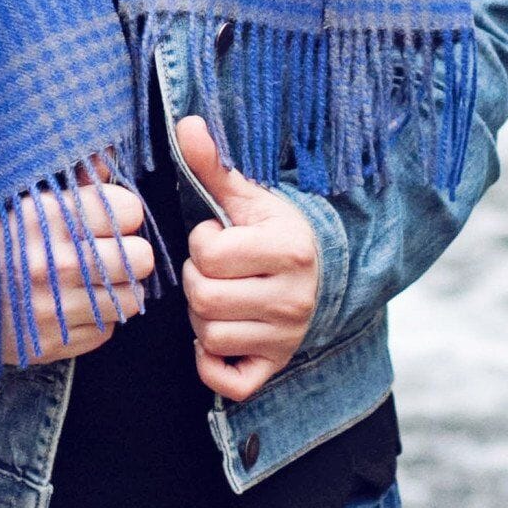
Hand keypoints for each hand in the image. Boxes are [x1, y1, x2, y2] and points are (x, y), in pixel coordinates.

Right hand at [0, 157, 153, 368]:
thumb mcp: (22, 196)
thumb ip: (72, 178)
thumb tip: (109, 158)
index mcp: (48, 216)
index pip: (130, 209)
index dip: (122, 212)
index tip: (107, 218)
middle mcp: (56, 262)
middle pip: (142, 257)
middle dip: (129, 253)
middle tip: (106, 252)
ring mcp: (55, 308)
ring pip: (132, 298)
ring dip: (117, 289)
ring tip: (92, 280)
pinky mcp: (54, 344)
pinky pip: (107, 330)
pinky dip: (95, 319)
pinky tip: (71, 305)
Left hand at [175, 114, 318, 404]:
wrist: (322, 273)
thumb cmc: (275, 232)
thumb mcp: (250, 197)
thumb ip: (214, 165)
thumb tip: (185, 124)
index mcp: (288, 251)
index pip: (210, 255)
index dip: (201, 242)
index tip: (216, 236)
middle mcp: (293, 300)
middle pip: (205, 299)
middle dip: (196, 281)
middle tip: (212, 270)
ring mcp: (286, 339)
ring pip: (210, 337)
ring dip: (200, 318)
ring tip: (218, 296)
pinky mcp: (276, 367)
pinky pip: (229, 383)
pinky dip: (212, 364)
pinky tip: (216, 338)